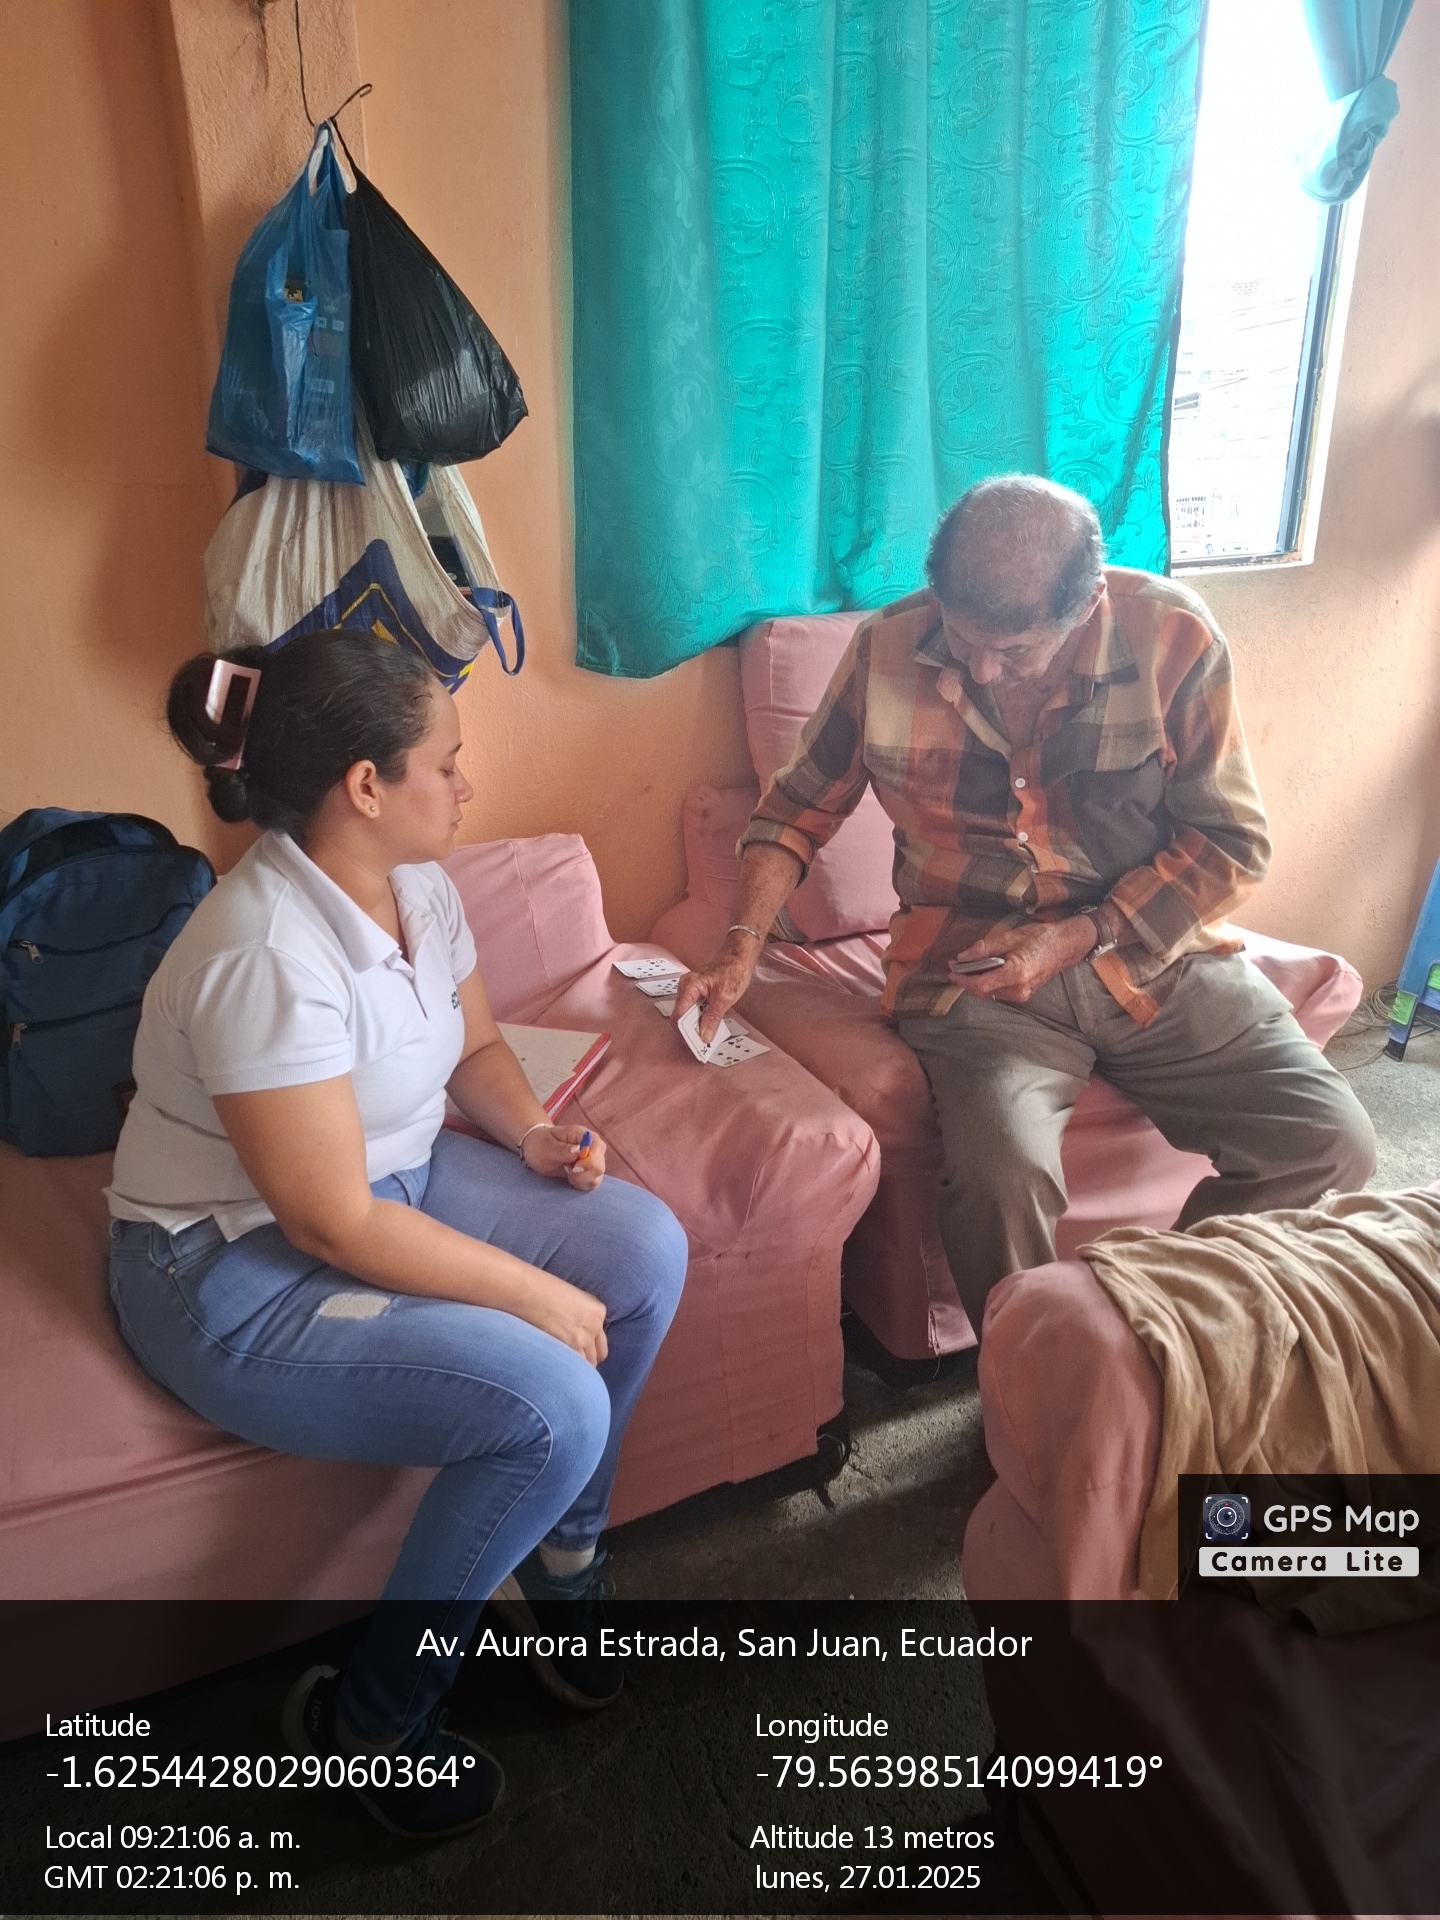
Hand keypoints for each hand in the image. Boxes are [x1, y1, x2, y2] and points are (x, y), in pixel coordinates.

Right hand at [517, 1269, 608, 1365]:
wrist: (529, 1291)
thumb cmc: (544, 1289)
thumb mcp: (572, 1298)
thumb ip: (581, 1315)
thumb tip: (577, 1330)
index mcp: (598, 1310)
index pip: (601, 1338)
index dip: (592, 1347)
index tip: (583, 1351)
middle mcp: (595, 1325)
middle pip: (599, 1354)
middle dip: (589, 1360)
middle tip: (576, 1363)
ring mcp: (584, 1337)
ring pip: (589, 1364)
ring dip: (579, 1368)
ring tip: (567, 1370)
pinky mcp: (570, 1347)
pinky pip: (576, 1366)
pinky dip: (570, 1370)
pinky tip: (561, 1370)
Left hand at [520, 1123, 606, 1189]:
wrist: (538, 1149)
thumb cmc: (541, 1144)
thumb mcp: (546, 1146)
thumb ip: (562, 1149)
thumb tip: (578, 1151)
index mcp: (584, 1135)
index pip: (597, 1147)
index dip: (589, 1161)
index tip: (574, 1167)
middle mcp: (594, 1147)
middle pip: (599, 1166)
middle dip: (582, 1174)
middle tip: (566, 1170)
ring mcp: (594, 1161)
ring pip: (597, 1177)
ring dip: (580, 1180)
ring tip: (566, 1171)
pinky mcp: (590, 1173)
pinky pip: (592, 1184)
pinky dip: (580, 1184)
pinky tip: (570, 1177)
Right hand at [673, 937, 758, 1045]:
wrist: (740, 956)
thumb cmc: (733, 971)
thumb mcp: (725, 998)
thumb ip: (713, 1018)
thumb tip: (704, 1036)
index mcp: (689, 986)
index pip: (678, 1015)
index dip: (683, 1032)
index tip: (692, 1046)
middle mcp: (685, 988)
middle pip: (680, 1016)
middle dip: (689, 1032)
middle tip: (700, 1047)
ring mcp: (690, 991)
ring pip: (687, 1014)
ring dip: (694, 1027)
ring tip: (705, 1040)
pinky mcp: (696, 993)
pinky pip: (693, 1010)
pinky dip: (699, 1020)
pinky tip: (708, 1028)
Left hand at [948, 918, 1095, 1003]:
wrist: (1064, 946)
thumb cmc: (1039, 938)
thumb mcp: (1009, 937)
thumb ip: (984, 948)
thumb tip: (962, 958)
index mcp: (1016, 974)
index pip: (981, 985)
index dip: (963, 980)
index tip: (952, 971)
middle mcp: (1019, 989)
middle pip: (983, 992)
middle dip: (967, 981)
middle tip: (957, 966)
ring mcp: (1022, 995)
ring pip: (990, 993)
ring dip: (977, 982)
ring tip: (970, 967)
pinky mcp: (1023, 995)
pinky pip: (998, 992)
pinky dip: (988, 983)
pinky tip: (986, 971)